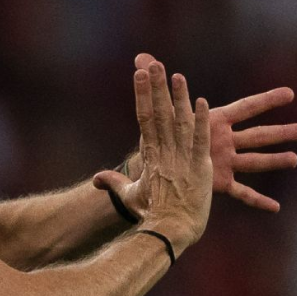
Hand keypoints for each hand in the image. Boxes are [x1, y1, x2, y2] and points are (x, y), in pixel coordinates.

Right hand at [93, 62, 212, 253]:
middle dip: (156, 88)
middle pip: (159, 114)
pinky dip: (201, 121)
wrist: (170, 231)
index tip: (140, 74)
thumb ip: (114, 183)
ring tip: (177, 75)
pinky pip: (200, 140)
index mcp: (150, 155)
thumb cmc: (151, 215)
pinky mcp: (200, 167)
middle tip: (153, 64)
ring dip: (178, 98)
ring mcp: (182, 158)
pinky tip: (201, 101)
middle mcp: (165, 152)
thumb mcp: (130, 196)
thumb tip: (96, 180)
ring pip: (180, 122)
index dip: (142, 95)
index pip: (144, 119)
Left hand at [134, 53, 296, 211]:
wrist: (155, 167)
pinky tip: (275, 207)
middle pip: (259, 135)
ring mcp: (224, 162)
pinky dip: (257, 200)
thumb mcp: (157, 110)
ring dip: (275, 161)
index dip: (266, 100)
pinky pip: (241, 192)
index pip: (245, 108)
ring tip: (296, 159)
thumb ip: (152, 80)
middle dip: (283, 132)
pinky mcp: (219, 182)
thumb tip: (140, 57)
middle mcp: (225, 142)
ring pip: (255, 161)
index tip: (289, 93)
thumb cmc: (160, 136)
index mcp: (214, 123)